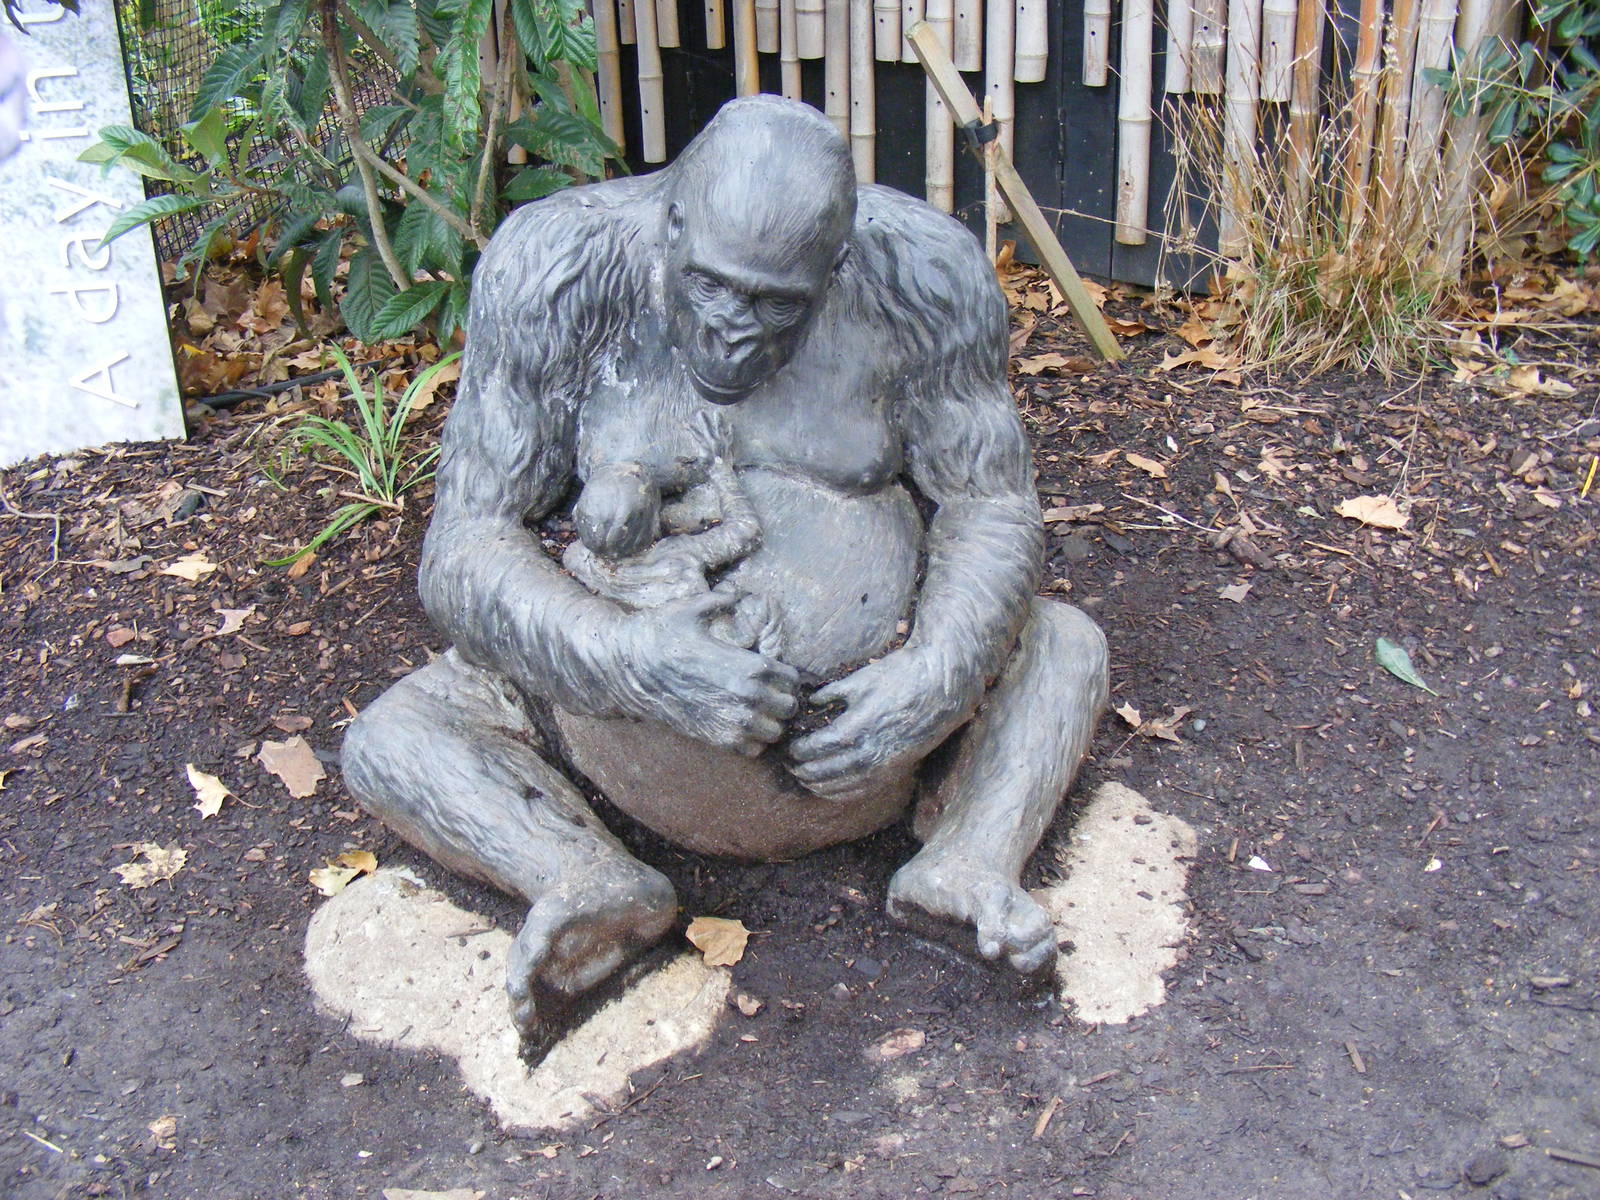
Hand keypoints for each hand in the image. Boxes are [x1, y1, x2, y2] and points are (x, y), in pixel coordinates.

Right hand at [611, 591, 798, 755]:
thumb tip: (736, 593)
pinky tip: (738, 722)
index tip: (769, 671)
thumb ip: (722, 600)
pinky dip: (751, 740)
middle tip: (763, 690)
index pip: (792, 679)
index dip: (783, 674)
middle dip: (780, 698)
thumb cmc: (660, 635)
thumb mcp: (692, 608)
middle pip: (789, 707)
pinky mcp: (717, 740)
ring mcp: (733, 722)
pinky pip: (753, 750)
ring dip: (769, 721)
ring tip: (753, 708)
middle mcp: (748, 698)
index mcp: (750, 666)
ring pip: (775, 732)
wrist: (628, 669)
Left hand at [789, 646, 977, 801]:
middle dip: (801, 770)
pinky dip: (840, 792)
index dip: (797, 751)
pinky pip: (861, 790)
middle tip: (788, 764)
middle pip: (823, 772)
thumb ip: (832, 693)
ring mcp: (882, 766)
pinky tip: (829, 788)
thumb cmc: (902, 678)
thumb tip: (810, 701)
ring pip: (840, 786)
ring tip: (803, 778)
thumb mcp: (861, 680)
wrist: (943, 690)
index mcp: (854, 729)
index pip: (814, 749)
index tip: (787, 746)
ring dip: (817, 785)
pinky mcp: (894, 771)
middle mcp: (866, 754)